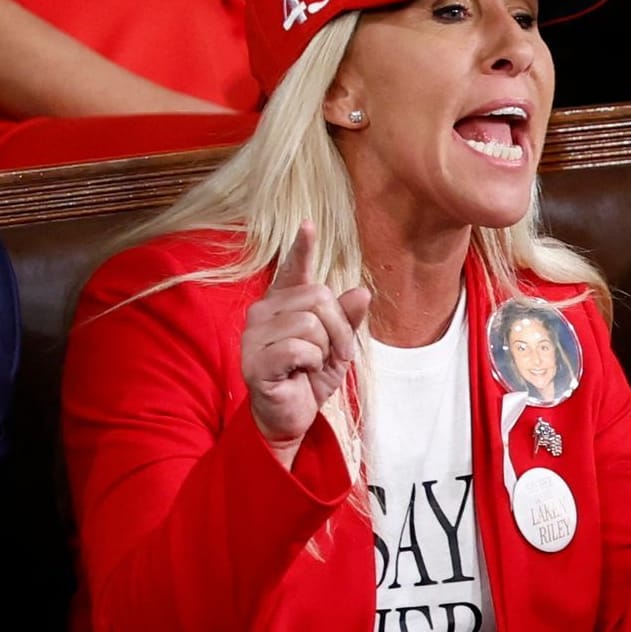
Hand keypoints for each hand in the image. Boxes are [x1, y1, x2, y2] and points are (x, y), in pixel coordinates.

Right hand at [240, 220, 370, 467]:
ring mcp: (254, 335)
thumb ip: (349, 319)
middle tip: (336, 354)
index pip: (292, 269)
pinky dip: (312, 362)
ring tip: (316, 365)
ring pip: (311, 322)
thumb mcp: (339, 346)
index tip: (308, 225)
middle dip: (340, 328)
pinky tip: (300, 373)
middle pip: (318, 297)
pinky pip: (300, 347)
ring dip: (326, 349)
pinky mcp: (254, 360)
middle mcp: (263, 312)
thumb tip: (363, 291)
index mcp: (283, 303)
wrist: (291, 418)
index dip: (302, 247)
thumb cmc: (310, 378)